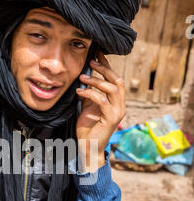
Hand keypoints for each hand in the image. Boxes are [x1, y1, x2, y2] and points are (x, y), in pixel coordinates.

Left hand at [76, 51, 125, 171]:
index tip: (97, 53)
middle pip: (117, 80)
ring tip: (82, 77)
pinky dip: (90, 93)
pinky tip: (79, 91)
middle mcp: (120, 105)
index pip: (114, 79)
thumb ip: (89, 94)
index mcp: (116, 101)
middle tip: (91, 61)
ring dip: (97, 80)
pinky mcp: (111, 118)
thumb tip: (83, 78)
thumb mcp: (87, 107)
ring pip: (112, 88)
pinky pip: (102, 100)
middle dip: (104, 69)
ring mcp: (117, 112)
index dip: (107, 65)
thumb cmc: (88, 129)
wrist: (89, 147)